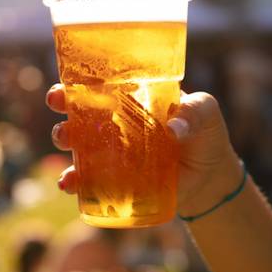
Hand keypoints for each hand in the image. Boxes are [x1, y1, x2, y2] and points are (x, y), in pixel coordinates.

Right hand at [45, 84, 243, 216]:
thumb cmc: (206, 134)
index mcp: (130, 99)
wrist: (211, 176)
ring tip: (66, 146)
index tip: (61, 92)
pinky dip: (74, 182)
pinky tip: (68, 184)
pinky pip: (87, 180)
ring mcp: (112, 153)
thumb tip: (174, 128)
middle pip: (77, 116)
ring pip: (77, 146)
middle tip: (64, 122)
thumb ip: (195, 112)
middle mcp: (114, 123)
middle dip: (62, 117)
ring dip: (63, 144)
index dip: (73, 87)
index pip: (97, 87)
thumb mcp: (206, 113)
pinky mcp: (115, 180)